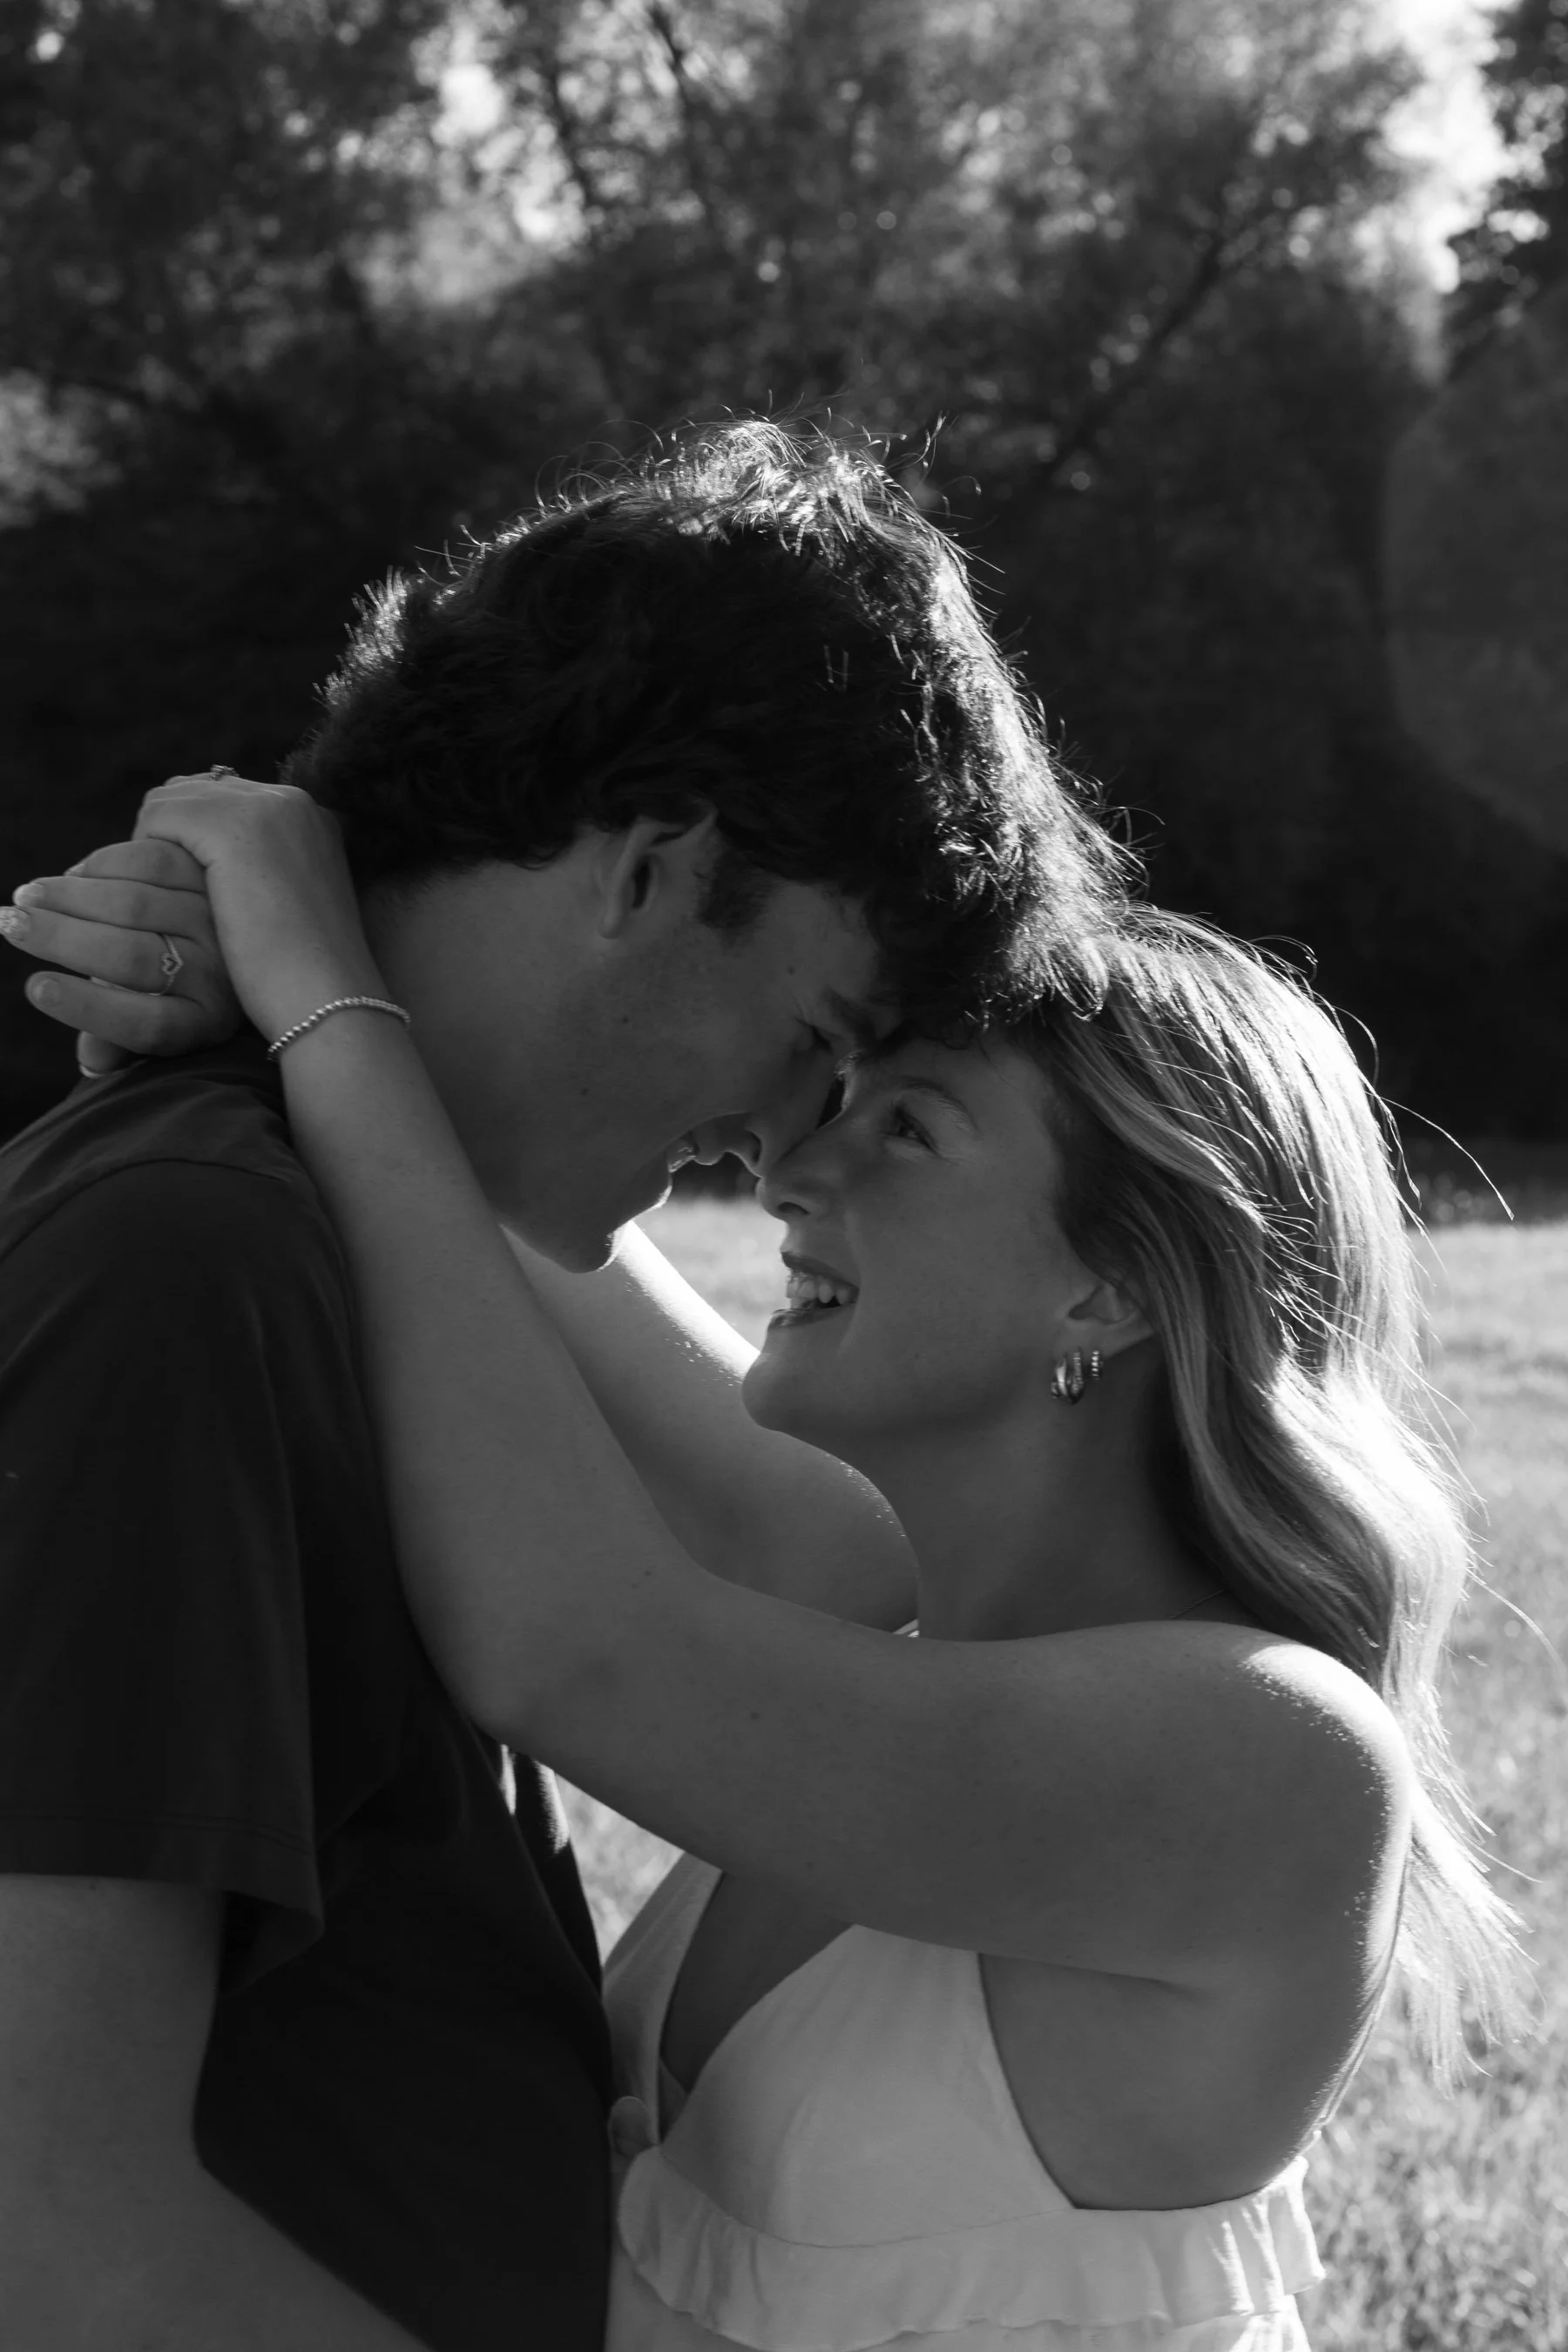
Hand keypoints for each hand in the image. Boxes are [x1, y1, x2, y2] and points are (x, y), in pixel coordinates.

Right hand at [2, 836, 242, 1069]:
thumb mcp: (155, 1027)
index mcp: (203, 1023)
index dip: (87, 1009)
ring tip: (26, 895)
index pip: (146, 1026)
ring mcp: (218, 921)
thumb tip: (92, 1058)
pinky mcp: (212, 874)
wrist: (243, 940)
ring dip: (71, 896)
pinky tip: (73, 874)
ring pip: (136, 904)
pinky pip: (152, 861)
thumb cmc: (173, 994)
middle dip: (61, 940)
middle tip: (11, 924)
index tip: (35, 987)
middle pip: (132, 959)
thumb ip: (116, 1044)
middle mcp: (219, 974)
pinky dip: (104, 864)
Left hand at [131, 771, 382, 1044]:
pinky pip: (158, 818)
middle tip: (149, 888)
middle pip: (196, 791)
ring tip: (147, 895)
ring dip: (152, 845)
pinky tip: (153, 898)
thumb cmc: (305, 974)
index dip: (192, 835)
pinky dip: (144, 854)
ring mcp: (265, 807)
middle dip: (169, 834)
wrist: (328, 998)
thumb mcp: (285, 906)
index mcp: (310, 817)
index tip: (174, 879)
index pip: (226, 798)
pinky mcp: (233, 827)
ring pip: (172, 800)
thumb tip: (203, 858)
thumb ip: (257, 870)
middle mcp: (291, 800)